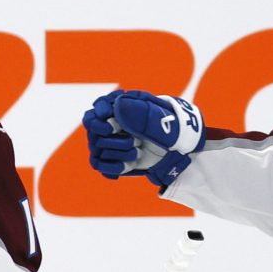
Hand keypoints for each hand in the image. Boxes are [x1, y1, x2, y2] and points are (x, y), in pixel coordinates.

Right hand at [82, 90, 201, 186]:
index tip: (107, 116)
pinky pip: (99, 164)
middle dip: (113, 137)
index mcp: (123, 104)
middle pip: (94, 129)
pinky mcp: (111, 158)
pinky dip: (112, 166)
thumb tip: (118, 107)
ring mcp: (109, 141)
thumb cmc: (170, 129)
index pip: (99, 104)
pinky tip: (127, 165)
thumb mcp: (160, 120)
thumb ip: (140, 113)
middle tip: (133, 141)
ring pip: (97, 147)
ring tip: (137, 152)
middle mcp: (112, 122)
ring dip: (117, 151)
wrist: (177, 150)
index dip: (99, 111)